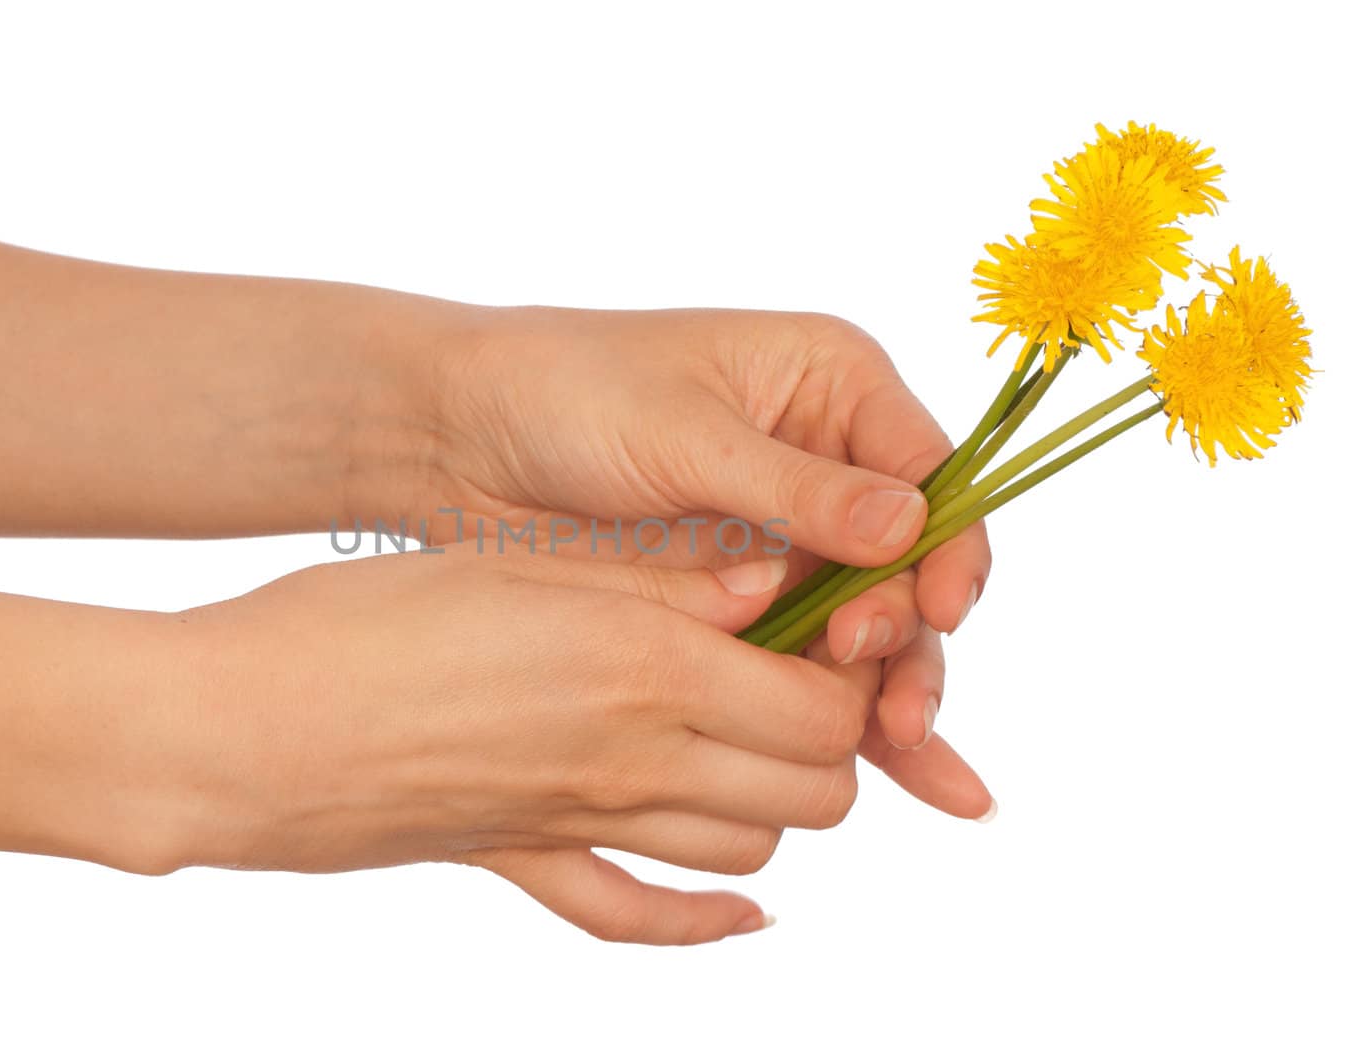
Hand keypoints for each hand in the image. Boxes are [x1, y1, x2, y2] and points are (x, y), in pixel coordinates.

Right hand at [158, 546, 973, 943]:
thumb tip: (765, 579)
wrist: (238, 730)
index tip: (821, 627)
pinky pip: (642, 919)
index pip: (823, 704)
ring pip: (753, 854)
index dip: (845, 668)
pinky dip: (705, 922)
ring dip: (770, 803)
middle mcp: (631, 761)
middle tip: (785, 678)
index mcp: (642, 666)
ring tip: (736, 742)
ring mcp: (581, 828)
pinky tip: (739, 910)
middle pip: (815, 790)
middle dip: (826, 738)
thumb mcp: (517, 562)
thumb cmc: (361, 620)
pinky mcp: (526, 866)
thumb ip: (656, 579)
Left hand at [424, 307, 992, 752]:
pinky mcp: (746, 598)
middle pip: (911, 562)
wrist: (464, 438)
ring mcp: (789, 537)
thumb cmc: (567, 390)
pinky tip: (897, 773)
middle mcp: (828, 462)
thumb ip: (795, 488)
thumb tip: (911, 525)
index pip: (930, 473)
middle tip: (889, 704)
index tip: (937, 612)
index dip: (948, 548)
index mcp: (832, 386)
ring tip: (897, 749)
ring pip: (873, 621)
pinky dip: (846, 712)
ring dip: (892, 687)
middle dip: (911, 636)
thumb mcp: (684, 433)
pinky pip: (812, 657)